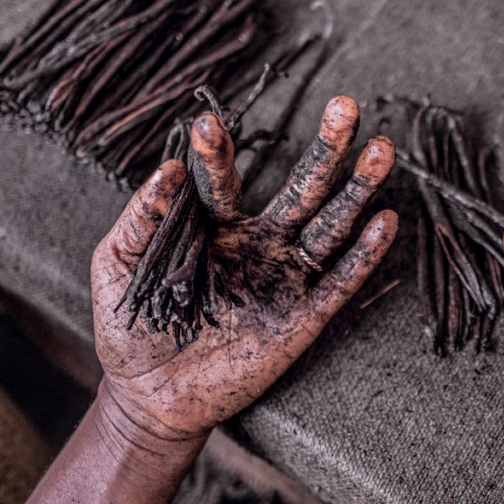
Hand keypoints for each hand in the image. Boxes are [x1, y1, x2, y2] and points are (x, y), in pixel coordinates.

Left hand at [91, 96, 397, 442]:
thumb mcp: (118, 266)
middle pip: (301, 188)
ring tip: (382, 150)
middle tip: (346, 107)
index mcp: (214, 226)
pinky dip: (364, 254)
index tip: (209, 121)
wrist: (153, 396)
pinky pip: (339, 280)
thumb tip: (167, 168)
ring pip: (330, 226)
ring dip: (357, 191)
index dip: (218, 153)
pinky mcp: (303, 316)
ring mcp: (284, 278)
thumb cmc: (131, 327)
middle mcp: (258, 243)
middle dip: (325, 149)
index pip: (224, 179)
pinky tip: (385, 221)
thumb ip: (141, 219)